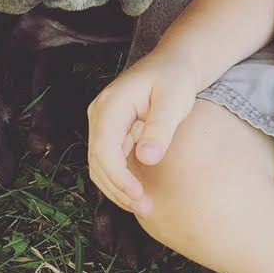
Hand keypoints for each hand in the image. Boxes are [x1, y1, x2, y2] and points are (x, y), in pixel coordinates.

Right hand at [87, 54, 198, 215]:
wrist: (174, 64)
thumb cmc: (176, 79)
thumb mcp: (174, 101)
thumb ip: (160, 128)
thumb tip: (147, 159)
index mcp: (111, 104)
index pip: (104, 149)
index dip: (118, 177)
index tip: (139, 195)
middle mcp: (100, 113)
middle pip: (97, 160)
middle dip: (117, 188)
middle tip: (145, 208)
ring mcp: (102, 122)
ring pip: (99, 164)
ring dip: (116, 188)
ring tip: (143, 206)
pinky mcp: (110, 130)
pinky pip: (108, 160)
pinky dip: (120, 179)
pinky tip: (138, 192)